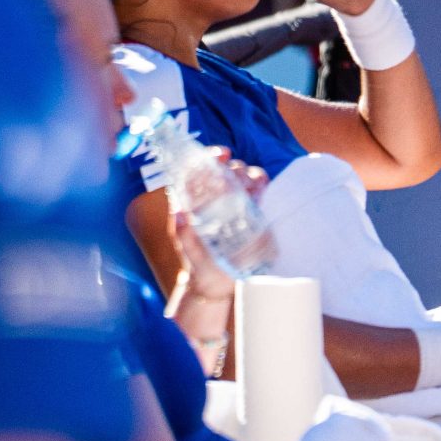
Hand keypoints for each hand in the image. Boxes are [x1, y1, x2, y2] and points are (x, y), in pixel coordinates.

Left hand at [169, 152, 269, 297]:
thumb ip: (184, 235)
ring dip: (251, 175)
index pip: (206, 169)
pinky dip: (261, 185)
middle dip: (236, 167)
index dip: (213, 156)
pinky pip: (259, 190)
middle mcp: (216, 198)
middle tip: (241, 178)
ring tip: (254, 187)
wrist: (217, 286)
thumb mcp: (190, 253)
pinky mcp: (251, 212)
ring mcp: (235, 203)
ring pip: (246, 176)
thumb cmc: (199, 267)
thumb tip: (178, 213)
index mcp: (198, 201)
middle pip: (229, 169)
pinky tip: (262, 190)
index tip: (222, 154)